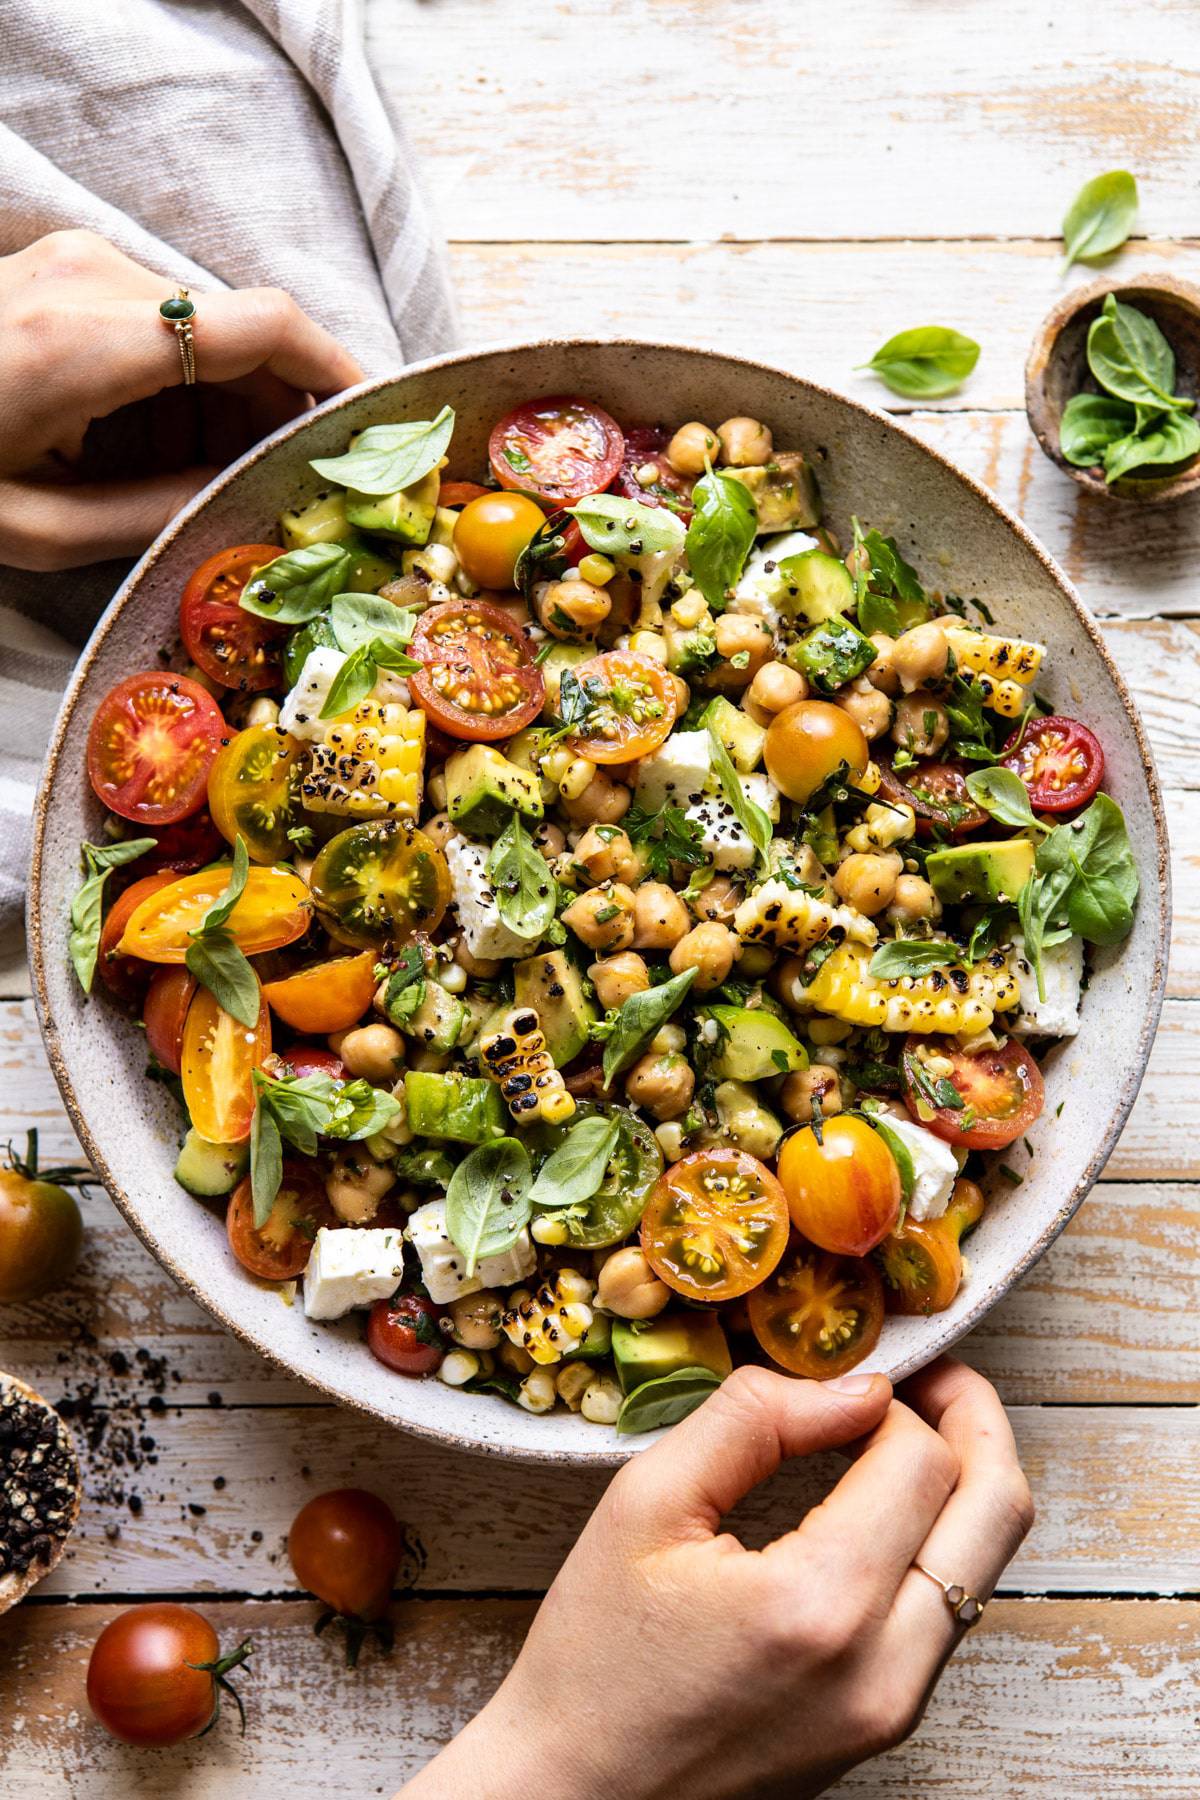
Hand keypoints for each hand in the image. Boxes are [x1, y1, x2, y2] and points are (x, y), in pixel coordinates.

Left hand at [0, 229, 362, 571]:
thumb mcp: (39, 526)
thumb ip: (154, 513)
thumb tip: (241, 496)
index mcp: (88, 340)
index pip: (262, 326)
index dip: (334, 369)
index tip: (368, 420)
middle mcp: (93, 277)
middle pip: (241, 332)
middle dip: (276, 408)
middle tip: (277, 482)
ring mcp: (76, 261)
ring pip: (205, 328)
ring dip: (225, 400)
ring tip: (194, 472)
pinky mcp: (64, 266)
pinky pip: (159, 319)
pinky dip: (180, 381)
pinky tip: (154, 440)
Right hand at [399, 1358, 1032, 1799]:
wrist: (575, 1791)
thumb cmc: (594, 1654)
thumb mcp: (646, 1503)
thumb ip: (752, 1420)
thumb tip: (849, 1385)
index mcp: (817, 1606)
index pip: (920, 1462)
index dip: (897, 1396)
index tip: (851, 1373)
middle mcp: (880, 1667)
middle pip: (998, 1512)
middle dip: (976, 1422)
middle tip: (934, 1376)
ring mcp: (893, 1707)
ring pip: (987, 1563)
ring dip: (962, 1481)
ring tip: (900, 1430)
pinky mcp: (886, 1725)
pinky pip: (948, 1611)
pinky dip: (936, 1540)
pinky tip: (883, 1502)